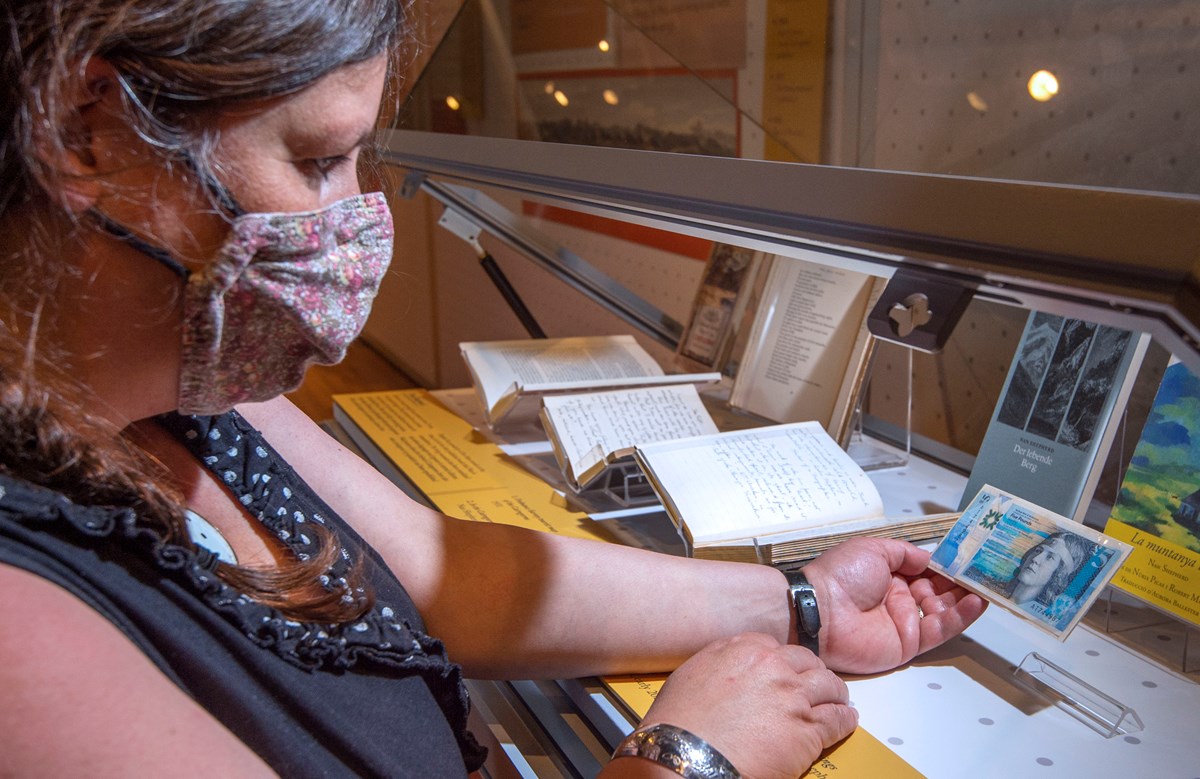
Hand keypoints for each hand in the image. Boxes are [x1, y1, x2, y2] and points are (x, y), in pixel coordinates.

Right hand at [632, 633, 856, 778]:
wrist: (686, 756)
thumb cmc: (679, 723)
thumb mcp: (690, 676)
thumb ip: (719, 665)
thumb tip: (728, 672)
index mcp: (743, 649)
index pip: (778, 647)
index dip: (786, 662)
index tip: (788, 669)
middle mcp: (772, 666)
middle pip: (807, 662)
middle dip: (813, 673)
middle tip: (816, 683)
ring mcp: (793, 696)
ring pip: (829, 686)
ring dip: (835, 693)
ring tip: (838, 699)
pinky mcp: (807, 728)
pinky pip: (837, 719)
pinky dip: (845, 719)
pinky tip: (847, 720)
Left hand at [801, 538, 986, 674]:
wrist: (820, 612)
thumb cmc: (841, 575)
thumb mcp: (873, 551)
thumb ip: (905, 554)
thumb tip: (931, 557)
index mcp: (888, 575)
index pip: (926, 570)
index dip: (946, 565)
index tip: (971, 557)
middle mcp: (898, 598)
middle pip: (938, 591)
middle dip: (960, 582)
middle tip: (987, 572)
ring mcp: (904, 622)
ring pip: (943, 611)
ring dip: (965, 599)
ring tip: (986, 586)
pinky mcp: (909, 644)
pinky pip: (939, 631)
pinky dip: (959, 617)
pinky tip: (975, 602)